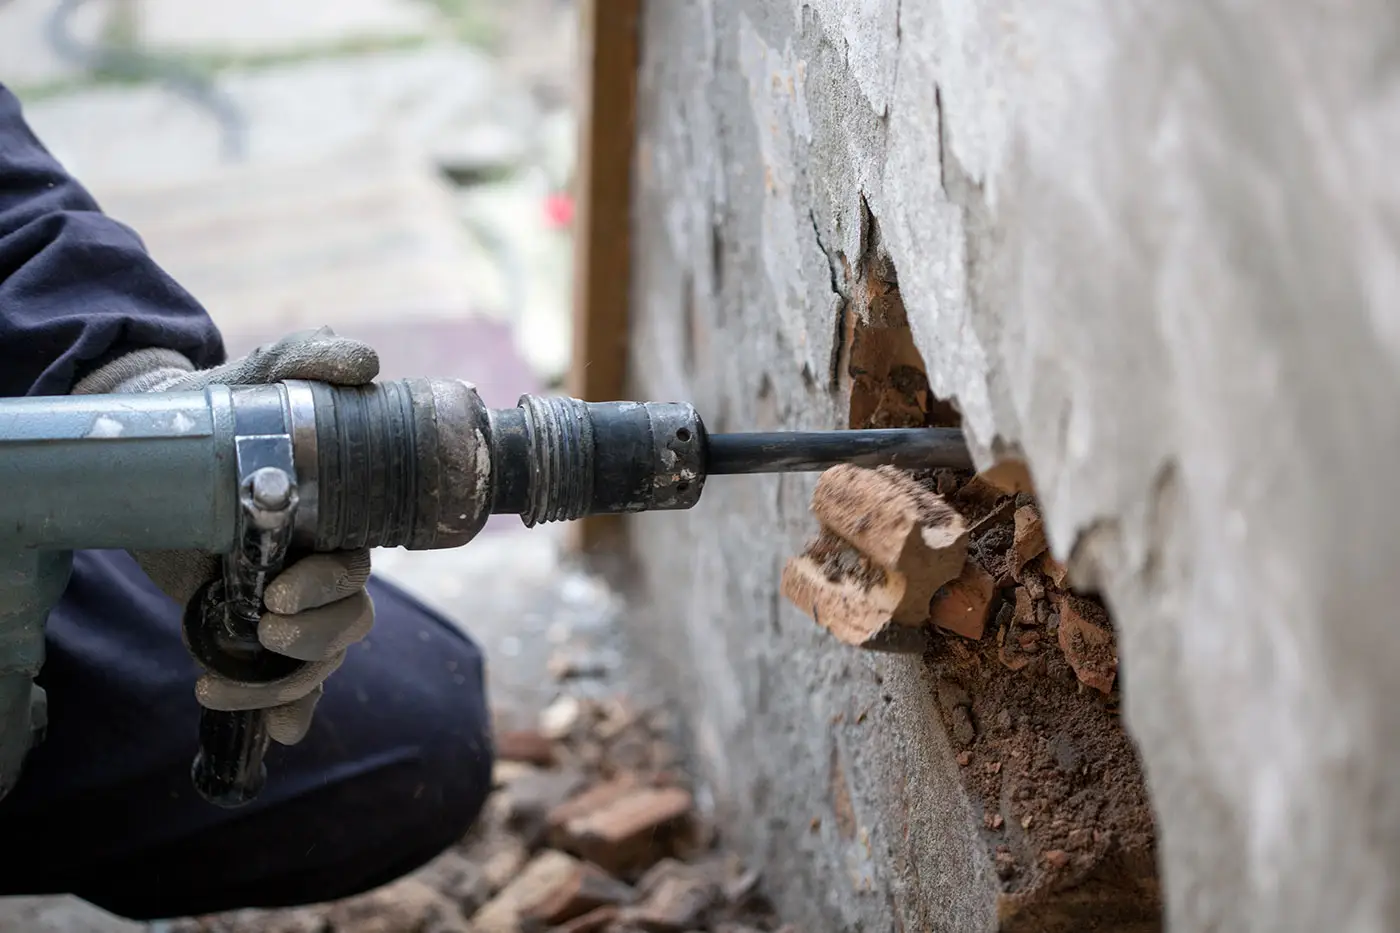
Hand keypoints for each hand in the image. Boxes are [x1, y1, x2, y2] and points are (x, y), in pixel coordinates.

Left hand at [73, 328, 378, 744]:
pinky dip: (285, 714)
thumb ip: (309, 359)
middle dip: (312, 638)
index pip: (358, 573)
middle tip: (261, 624)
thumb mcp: (259, 375)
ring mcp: (281, 599)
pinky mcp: (240, 621)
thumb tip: (366, 364)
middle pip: (348, 624)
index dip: (329, 593)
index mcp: (335, 521)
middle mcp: (316, 566)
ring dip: (283, 684)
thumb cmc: (222, 406)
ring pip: (318, 661)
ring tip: (216, 683)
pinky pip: (286, 684)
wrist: (161, 435)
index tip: (277, 593)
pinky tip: (275, 735)